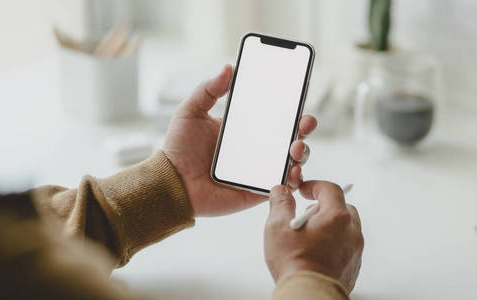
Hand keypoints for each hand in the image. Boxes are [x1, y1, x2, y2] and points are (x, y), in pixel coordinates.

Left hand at [163, 65, 316, 215]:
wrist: (171, 183)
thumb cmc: (179, 149)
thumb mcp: (190, 112)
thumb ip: (208, 89)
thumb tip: (228, 68)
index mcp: (245, 129)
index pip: (274, 116)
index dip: (290, 107)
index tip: (299, 97)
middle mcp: (256, 149)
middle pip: (290, 136)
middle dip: (304, 128)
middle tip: (305, 122)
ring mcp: (259, 170)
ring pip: (292, 161)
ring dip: (301, 152)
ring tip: (295, 148)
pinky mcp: (257, 191)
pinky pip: (282, 186)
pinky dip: (292, 180)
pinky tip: (291, 172)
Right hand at [264, 181, 363, 291]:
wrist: (307, 294)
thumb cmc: (296, 264)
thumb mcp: (277, 227)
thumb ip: (280, 204)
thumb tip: (280, 193)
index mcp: (336, 217)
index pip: (330, 189)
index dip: (315, 186)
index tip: (305, 190)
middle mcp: (351, 231)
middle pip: (342, 208)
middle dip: (324, 208)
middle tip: (306, 217)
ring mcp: (354, 250)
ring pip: (346, 228)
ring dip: (331, 227)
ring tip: (310, 238)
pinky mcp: (353, 266)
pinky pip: (347, 247)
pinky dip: (335, 245)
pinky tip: (317, 253)